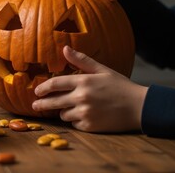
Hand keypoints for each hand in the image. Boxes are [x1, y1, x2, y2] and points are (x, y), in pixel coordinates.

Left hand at [32, 46, 147, 131]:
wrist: (139, 107)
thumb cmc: (120, 86)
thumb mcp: (102, 70)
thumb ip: (82, 60)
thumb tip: (64, 48)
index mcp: (83, 81)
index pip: (55, 84)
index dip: (43, 88)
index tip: (36, 91)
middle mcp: (81, 97)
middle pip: (53, 102)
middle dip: (42, 104)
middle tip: (35, 106)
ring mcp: (85, 113)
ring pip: (63, 114)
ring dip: (64, 112)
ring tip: (72, 108)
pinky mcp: (90, 126)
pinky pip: (74, 124)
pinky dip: (76, 121)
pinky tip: (85, 116)